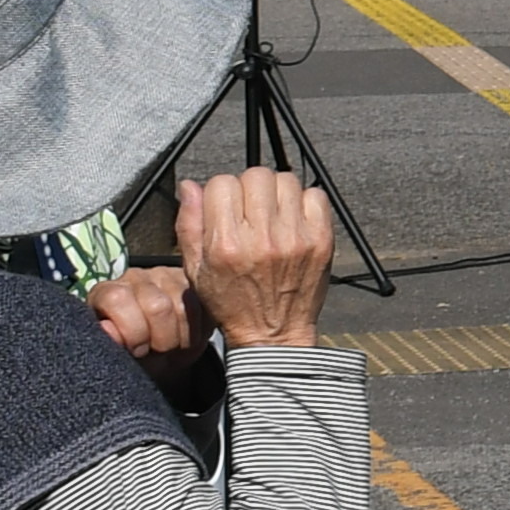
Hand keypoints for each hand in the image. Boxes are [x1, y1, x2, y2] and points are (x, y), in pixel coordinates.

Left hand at [88, 265, 192, 358]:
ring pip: (185, 308)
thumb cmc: (135, 353)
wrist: (159, 353)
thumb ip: (111, 342)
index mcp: (107, 292)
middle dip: (163, 340)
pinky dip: (200, 330)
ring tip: (174, 345)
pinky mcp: (193, 282)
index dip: (131, 331)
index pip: (117, 298)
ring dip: (183, 337)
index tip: (137, 350)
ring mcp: (166, 276)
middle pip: (158, 306)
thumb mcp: (120, 355)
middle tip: (159, 350)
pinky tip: (188, 334)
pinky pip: (204, 307)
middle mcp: (135, 277)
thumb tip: (108, 329)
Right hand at [177, 170, 333, 349]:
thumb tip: (190, 186)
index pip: (222, 184)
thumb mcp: (195, 270)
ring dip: (277, 192)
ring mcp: (294, 238)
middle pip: (256, 175)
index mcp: (226, 244)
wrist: (273, 335)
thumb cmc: (232, 304)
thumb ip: (189, 225)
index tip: (226, 206)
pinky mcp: (320, 241)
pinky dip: (305, 202)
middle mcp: (261, 238)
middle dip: (249, 187)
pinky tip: (294, 221)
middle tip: (250, 209)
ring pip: (286, 180)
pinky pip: (316, 196)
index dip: (221, 192)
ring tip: (272, 214)